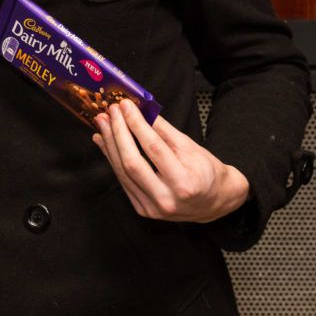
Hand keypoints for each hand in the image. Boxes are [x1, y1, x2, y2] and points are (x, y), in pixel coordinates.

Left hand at [92, 100, 249, 222]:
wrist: (213, 201)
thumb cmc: (205, 171)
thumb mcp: (189, 147)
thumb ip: (163, 129)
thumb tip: (139, 109)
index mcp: (184, 183)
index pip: (154, 148)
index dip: (136, 124)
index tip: (125, 106)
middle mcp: (167, 200)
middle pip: (132, 162)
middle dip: (117, 133)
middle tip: (110, 112)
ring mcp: (152, 208)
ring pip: (122, 172)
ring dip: (109, 144)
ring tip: (103, 123)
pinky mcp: (142, 209)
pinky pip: (122, 180)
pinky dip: (111, 158)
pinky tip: (104, 141)